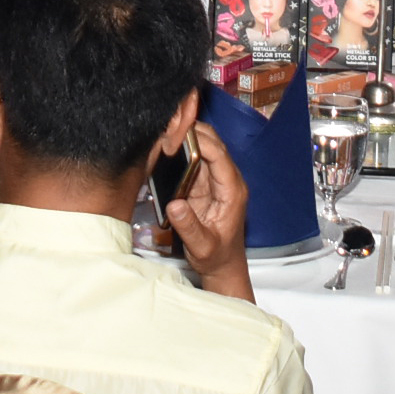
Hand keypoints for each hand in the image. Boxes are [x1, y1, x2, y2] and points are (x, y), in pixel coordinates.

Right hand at [167, 122, 252, 299]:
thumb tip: (174, 204)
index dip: (199, 141)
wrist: (222, 265)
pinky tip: (164, 147)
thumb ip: (189, 227)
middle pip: (213, 143)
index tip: (176, 135)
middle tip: (165, 129)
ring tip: (162, 134)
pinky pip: (193, 158)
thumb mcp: (202, 247)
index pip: (219, 155)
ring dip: (185, 137)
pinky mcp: (204, 182)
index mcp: (233, 191)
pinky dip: (180, 149)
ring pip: (203, 146)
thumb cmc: (216, 257)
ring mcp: (215, 179)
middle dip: (191, 132)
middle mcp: (227, 179)